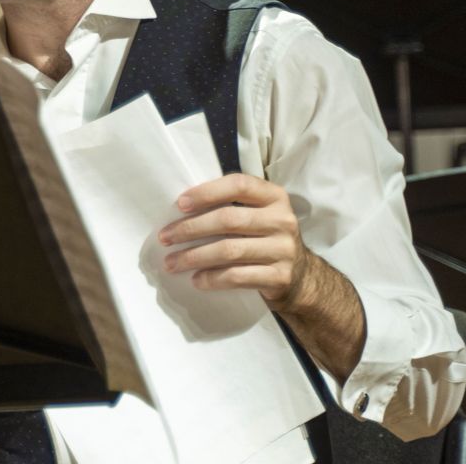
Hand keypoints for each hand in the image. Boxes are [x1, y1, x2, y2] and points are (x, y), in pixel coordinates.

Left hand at [158, 172, 310, 308]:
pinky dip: (212, 278)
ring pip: (229, 250)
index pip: (238, 185)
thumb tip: (180, 209)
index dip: (207, 192)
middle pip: (228, 220)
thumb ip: (230, 205)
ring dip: (194, 257)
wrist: (300, 277)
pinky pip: (238, 276)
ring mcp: (283, 249)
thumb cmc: (264, 238)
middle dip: (190, 229)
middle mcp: (282, 220)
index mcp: (274, 196)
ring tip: (171, 263)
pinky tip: (196, 280)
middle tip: (165, 238)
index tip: (179, 204)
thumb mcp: (257, 214)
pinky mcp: (280, 277)